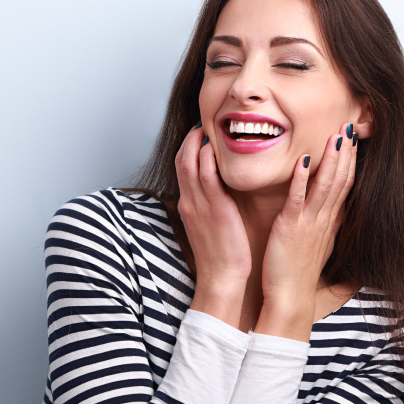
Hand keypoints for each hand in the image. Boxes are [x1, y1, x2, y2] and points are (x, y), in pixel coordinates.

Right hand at [175, 125, 251, 326]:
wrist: (222, 279)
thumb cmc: (220, 256)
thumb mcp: (209, 227)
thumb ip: (210, 207)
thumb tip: (217, 193)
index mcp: (188, 206)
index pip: (182, 168)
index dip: (188, 148)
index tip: (199, 134)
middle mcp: (189, 202)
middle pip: (182, 160)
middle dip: (190, 139)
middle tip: (202, 124)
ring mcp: (199, 205)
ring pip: (190, 163)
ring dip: (197, 142)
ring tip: (209, 128)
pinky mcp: (214, 209)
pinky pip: (207, 176)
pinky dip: (208, 158)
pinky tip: (215, 147)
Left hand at [255, 123, 357, 338]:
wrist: (289, 298)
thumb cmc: (297, 273)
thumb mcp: (318, 245)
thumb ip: (325, 225)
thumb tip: (336, 211)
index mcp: (328, 222)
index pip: (345, 186)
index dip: (350, 162)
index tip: (353, 140)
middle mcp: (323, 220)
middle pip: (340, 180)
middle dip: (346, 153)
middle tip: (350, 127)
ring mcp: (309, 223)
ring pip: (325, 185)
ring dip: (331, 159)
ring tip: (335, 135)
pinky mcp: (290, 228)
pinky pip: (297, 198)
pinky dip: (301, 178)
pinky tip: (303, 159)